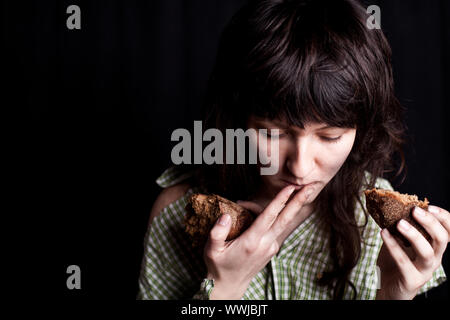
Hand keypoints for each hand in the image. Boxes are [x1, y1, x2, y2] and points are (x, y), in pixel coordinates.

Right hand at [203, 184, 314, 299]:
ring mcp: (271, 247)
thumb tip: (226, 215)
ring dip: (290, 206)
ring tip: (292, 191)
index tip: (289, 188)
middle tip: (311, 187)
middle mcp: (265, 244)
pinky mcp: (272, 248)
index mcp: (251, 242)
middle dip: (299, 201)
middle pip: (286, 219)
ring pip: (280, 222)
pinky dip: (274, 216)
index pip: (269, 217)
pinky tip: (265, 210)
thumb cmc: (219, 266)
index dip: (280, 201)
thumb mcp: (211, 250)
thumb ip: (217, 232)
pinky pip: (275, 227)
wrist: (230, 285)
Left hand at [376, 205, 449, 299]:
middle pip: (442, 240)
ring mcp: (424, 271)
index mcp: (434, 248)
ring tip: (399, 222)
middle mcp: (434, 259)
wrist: (388, 290)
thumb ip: (401, 227)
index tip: (429, 206)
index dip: (443, 218)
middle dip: (431, 223)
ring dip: (414, 235)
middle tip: (415, 210)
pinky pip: (404, 262)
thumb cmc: (394, 264)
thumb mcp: (400, 242)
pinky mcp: (412, 280)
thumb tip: (393, 205)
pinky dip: (393, 246)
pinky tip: (383, 233)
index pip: (448, 231)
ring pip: (427, 252)